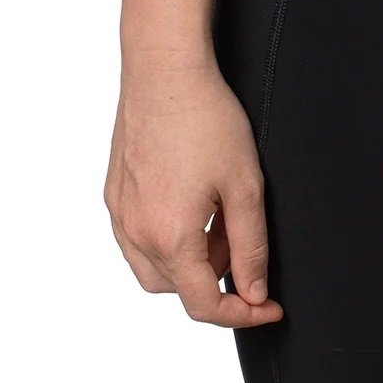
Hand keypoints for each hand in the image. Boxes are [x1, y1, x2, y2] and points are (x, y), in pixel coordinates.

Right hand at [104, 55, 284, 328]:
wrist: (164, 70)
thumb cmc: (206, 118)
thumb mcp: (245, 183)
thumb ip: (251, 246)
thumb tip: (254, 294)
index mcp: (170, 238)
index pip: (204, 304)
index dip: (242, 313)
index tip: (268, 307)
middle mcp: (136, 234)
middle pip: (178, 288)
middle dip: (215, 278)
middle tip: (241, 237)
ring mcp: (119, 214)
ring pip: (153, 268)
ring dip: (188, 260)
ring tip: (217, 215)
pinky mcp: (113, 194)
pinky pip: (136, 238)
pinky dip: (165, 237)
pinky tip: (189, 199)